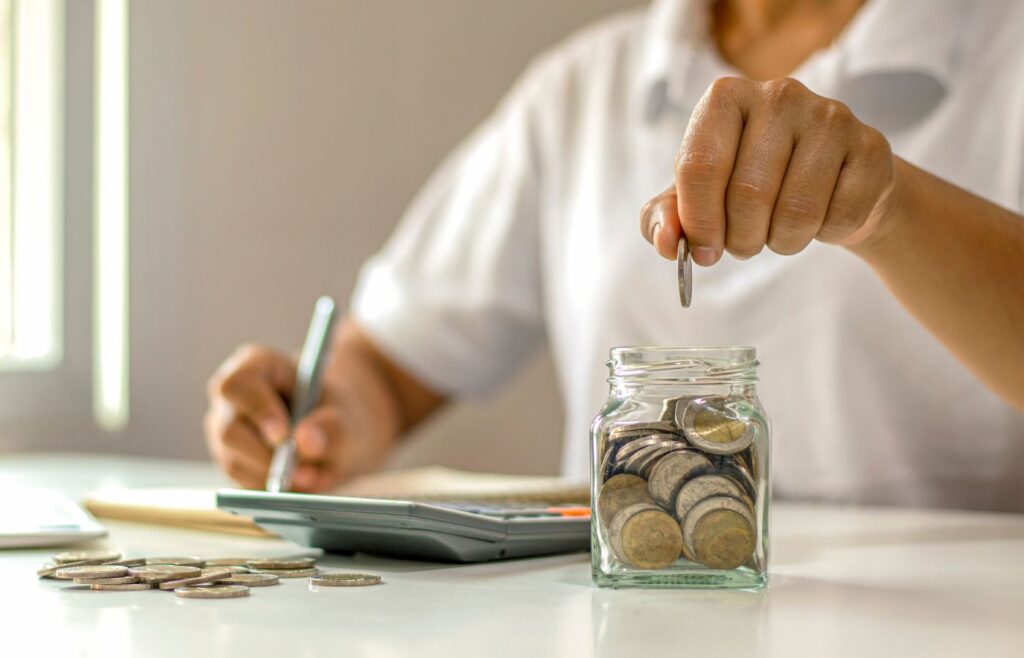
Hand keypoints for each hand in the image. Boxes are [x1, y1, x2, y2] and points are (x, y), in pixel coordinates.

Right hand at [204, 343, 383, 491]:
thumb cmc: (339, 414)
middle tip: (305, 473)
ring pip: (234, 461)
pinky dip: (270, 489)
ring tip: (312, 477)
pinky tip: (299, 484)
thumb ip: (332, 426)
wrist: (340, 435)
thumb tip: (305, 442)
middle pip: (229, 429)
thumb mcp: (347, 416)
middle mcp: (232, 399)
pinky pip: (242, 483)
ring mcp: (226, 431)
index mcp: (256, 366)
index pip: (239, 385)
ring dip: (272, 476)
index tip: (284, 435)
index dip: (258, 410)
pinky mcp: (232, 461)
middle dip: (267, 456)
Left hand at [640, 77, 899, 264]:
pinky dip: (824, 235)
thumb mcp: (697, 198)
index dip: (698, 222)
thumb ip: (666, 218)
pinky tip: (821, 217)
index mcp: (725, 98)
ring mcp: (831, 116)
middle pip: (748, 194)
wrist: (829, 183)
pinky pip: (840, 217)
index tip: (703, 251)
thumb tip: (665, 242)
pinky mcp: (871, 147)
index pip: (699, 167)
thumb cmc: (750, 185)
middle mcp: (779, 95)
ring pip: (797, 211)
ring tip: (779, 231)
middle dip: (741, 239)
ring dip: (782, 241)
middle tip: (744, 245)